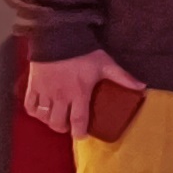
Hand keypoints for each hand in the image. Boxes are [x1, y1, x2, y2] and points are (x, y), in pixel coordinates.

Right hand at [23, 49, 137, 136]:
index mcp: (78, 93)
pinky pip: (29, 105)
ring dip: (50, 121)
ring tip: (56, 119)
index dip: (79, 132)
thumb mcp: (106, 64)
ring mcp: (44, 92)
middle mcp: (60, 96)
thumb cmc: (83, 52)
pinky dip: (34, 112)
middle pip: (58, 123)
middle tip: (69, 126)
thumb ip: (123, 77)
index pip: (78, 120)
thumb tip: (142, 86)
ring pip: (44, 117)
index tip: (81, 136)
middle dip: (64, 128)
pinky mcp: (32, 85)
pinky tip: (41, 112)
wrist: (58, 36)